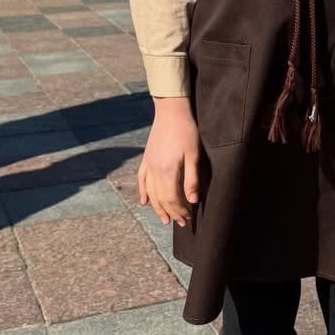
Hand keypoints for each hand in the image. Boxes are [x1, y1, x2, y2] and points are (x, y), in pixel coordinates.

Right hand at [138, 97, 201, 225]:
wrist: (170, 110)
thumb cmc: (186, 131)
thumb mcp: (193, 154)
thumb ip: (192, 178)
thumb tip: (192, 201)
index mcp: (168, 170)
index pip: (172, 198)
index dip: (180, 211)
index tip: (188, 219)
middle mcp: (155, 170)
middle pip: (161, 198)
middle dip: (171, 213)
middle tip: (180, 223)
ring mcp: (148, 164)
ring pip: (150, 192)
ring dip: (157, 208)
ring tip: (164, 219)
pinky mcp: (146, 158)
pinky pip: (141, 180)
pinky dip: (143, 192)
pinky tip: (144, 201)